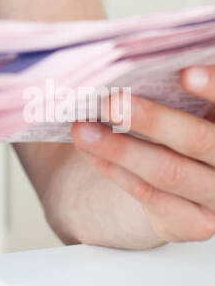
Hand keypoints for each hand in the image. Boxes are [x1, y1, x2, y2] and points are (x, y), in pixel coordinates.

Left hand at [70, 67, 214, 242]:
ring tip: (83, 128)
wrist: (187, 177)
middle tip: (112, 101)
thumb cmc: (186, 125)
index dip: (213, 89)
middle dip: (154, 120)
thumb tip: (138, 61)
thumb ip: (181, 89)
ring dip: (120, 149)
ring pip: (169, 172)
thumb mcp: (190, 105)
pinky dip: (116, 170)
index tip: (185, 74)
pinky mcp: (196, 224)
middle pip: (199, 141)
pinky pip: (151, 196)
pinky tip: (91, 151)